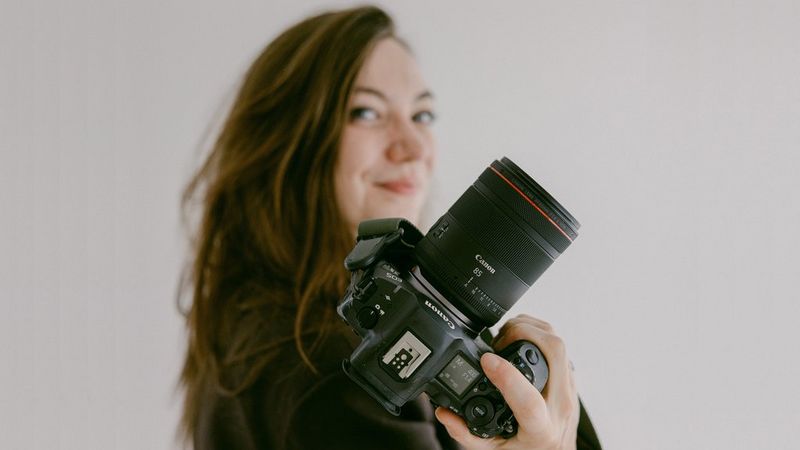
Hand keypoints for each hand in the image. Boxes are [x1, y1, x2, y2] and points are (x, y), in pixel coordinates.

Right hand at [435, 314, 579, 449]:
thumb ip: (467, 433)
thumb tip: (444, 412)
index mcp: (540, 429)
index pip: (529, 401)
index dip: (507, 376)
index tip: (486, 361)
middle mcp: (560, 405)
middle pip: (554, 352)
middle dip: (523, 333)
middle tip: (497, 340)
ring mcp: (569, 389)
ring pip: (558, 342)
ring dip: (531, 329)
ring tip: (505, 337)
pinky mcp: (570, 378)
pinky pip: (559, 346)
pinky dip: (538, 333)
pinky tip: (519, 339)